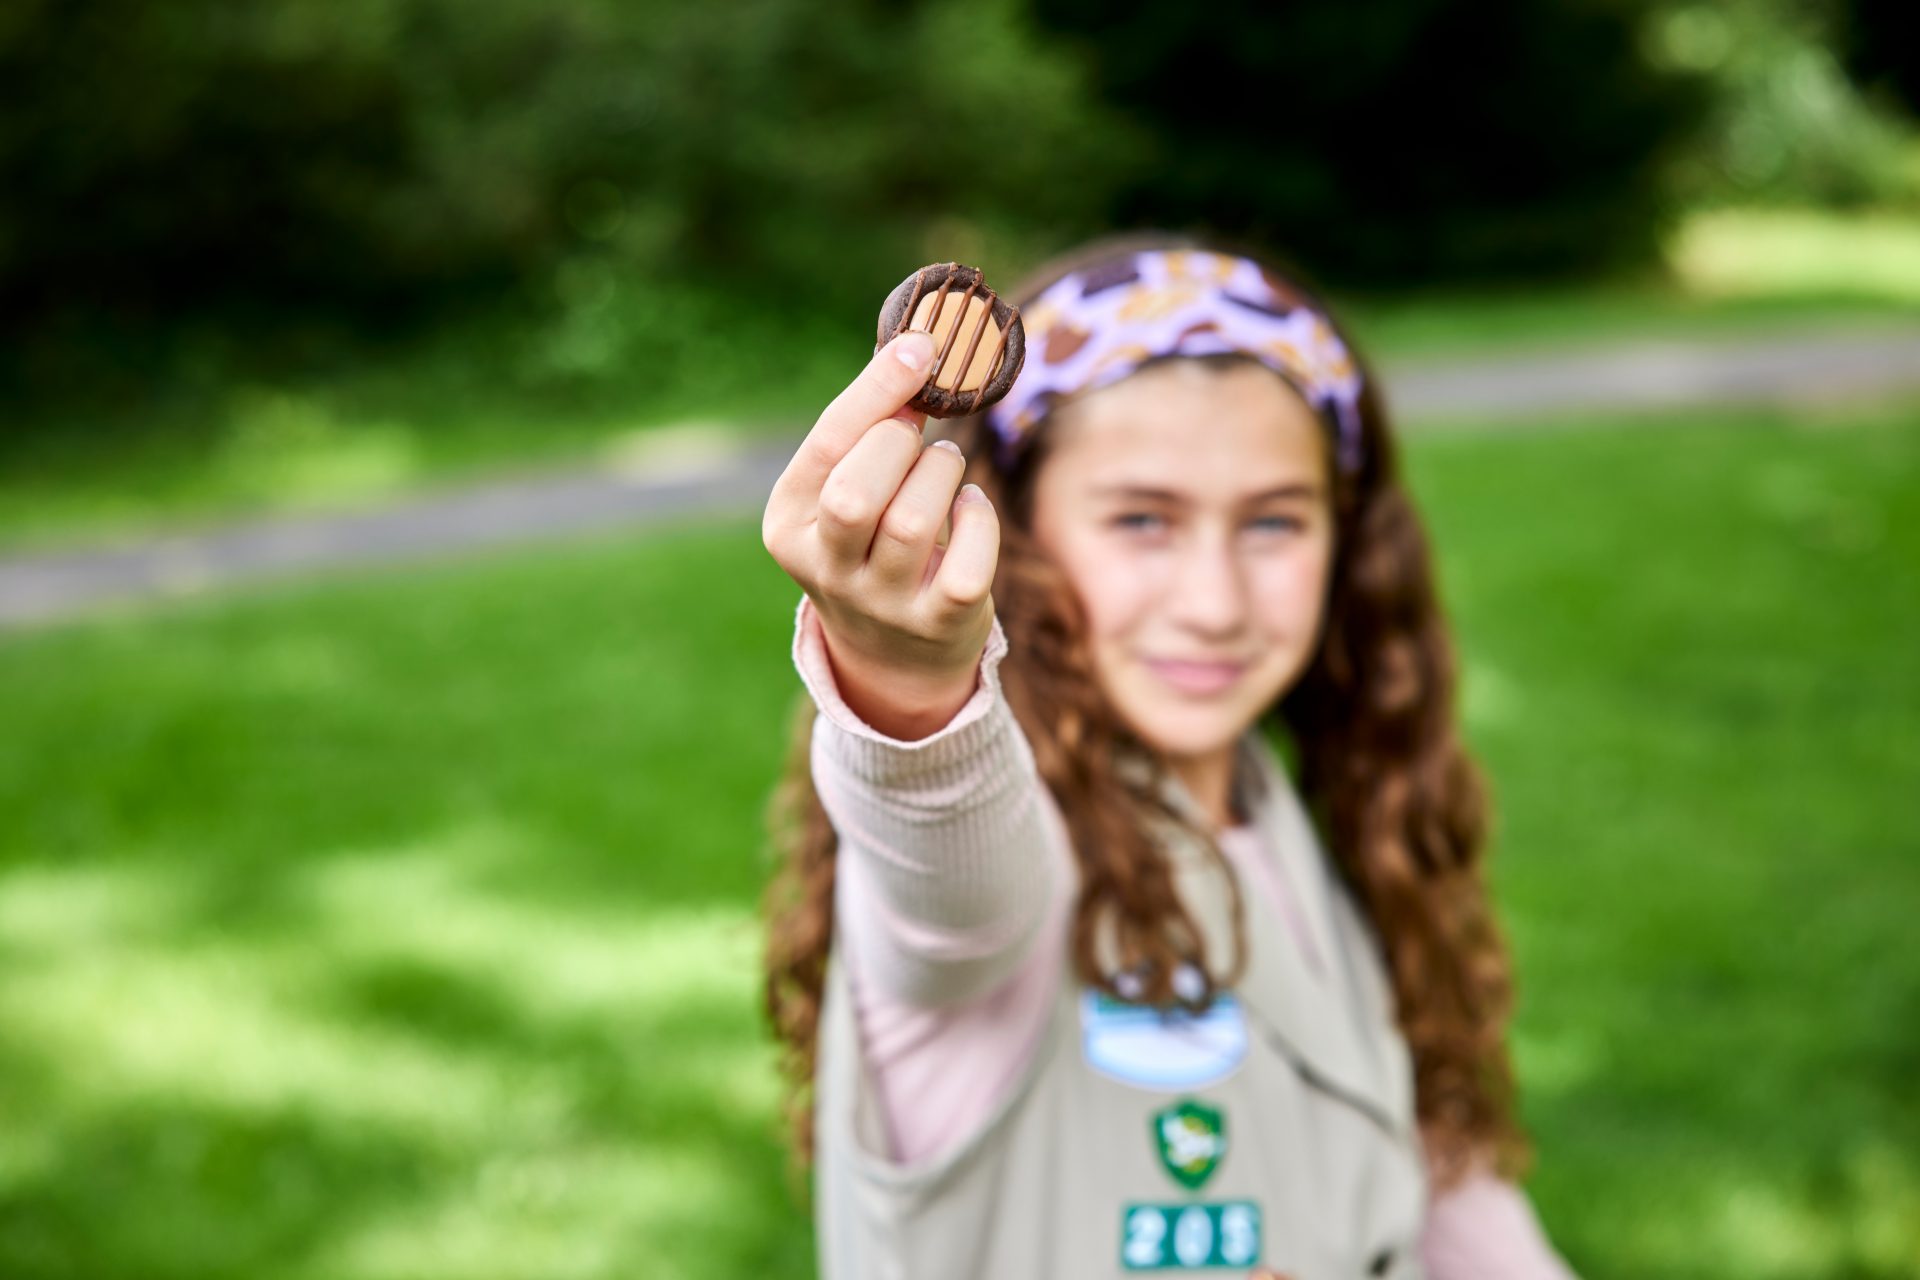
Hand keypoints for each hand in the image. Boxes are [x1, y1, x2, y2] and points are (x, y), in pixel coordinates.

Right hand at [763, 328, 1001, 738]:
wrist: (894, 652)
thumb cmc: (872, 539)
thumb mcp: (845, 489)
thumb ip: (865, 430)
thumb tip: (917, 347)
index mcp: (788, 526)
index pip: (826, 448)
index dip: (877, 392)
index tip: (921, 348)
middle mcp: (827, 570)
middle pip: (857, 495)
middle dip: (900, 444)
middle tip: (918, 433)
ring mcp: (882, 603)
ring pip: (914, 522)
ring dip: (942, 472)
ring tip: (945, 466)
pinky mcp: (938, 624)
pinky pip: (968, 564)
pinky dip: (979, 519)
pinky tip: (971, 507)